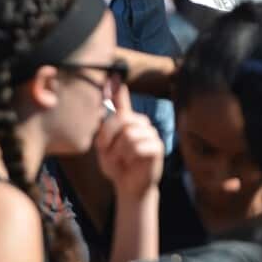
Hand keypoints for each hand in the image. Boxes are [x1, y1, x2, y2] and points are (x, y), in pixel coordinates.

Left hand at [95, 82, 163, 199]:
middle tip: (108, 151)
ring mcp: (151, 133)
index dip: (117, 89)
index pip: (122, 102)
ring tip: (121, 159)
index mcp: (127, 122)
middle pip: (121, 119)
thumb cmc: (117, 166)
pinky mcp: (157, 146)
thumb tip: (104, 106)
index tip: (114, 74)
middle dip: (109, 137)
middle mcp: (141, 123)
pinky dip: (130, 156)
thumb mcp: (104, 147)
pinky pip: (137, 146)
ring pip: (128, 134)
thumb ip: (104, 128)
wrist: (129, 187)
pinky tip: (132, 162)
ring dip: (119, 151)